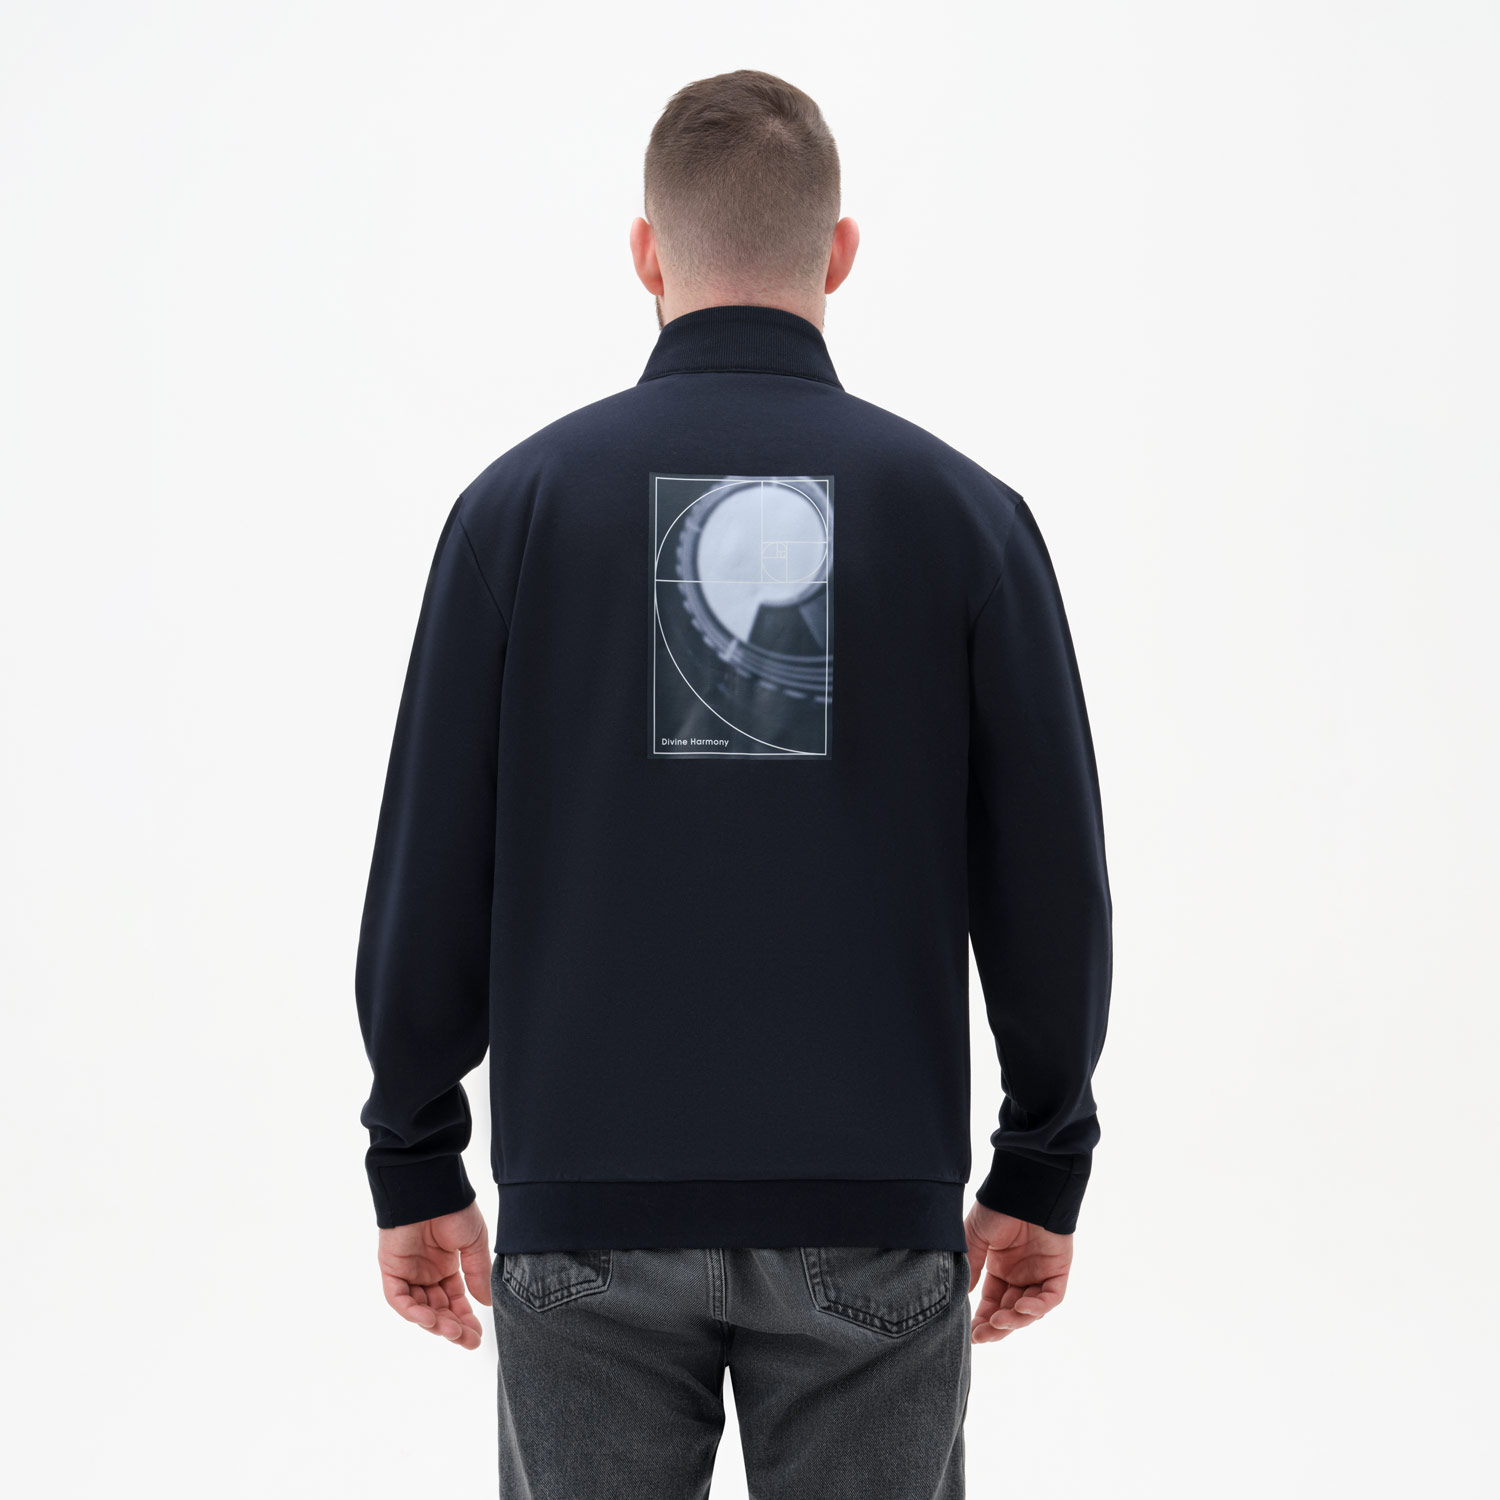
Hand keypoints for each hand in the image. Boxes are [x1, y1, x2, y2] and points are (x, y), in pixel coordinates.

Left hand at [378, 1200, 491, 1350]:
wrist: (431, 1189)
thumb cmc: (454, 1209)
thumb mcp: (474, 1244)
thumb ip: (477, 1273)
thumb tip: (487, 1303)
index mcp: (446, 1266)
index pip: (454, 1300)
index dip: (465, 1318)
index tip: (478, 1335)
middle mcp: (426, 1273)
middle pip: (438, 1309)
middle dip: (453, 1327)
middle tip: (469, 1341)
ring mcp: (408, 1272)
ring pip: (419, 1308)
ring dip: (435, 1323)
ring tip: (454, 1333)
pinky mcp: (391, 1269)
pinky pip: (399, 1298)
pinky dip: (413, 1311)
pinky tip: (431, 1319)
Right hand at [964, 1199, 1071, 1344]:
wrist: (1023, 1187)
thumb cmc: (997, 1207)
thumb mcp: (975, 1238)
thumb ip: (972, 1266)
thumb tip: (963, 1297)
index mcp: (1000, 1268)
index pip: (991, 1302)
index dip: (982, 1320)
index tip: (971, 1334)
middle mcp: (1020, 1274)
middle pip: (1009, 1311)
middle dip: (996, 1327)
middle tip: (983, 1336)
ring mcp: (1040, 1273)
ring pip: (1030, 1309)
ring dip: (1015, 1319)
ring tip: (1000, 1321)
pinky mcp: (1058, 1270)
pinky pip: (1051, 1297)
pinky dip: (1038, 1306)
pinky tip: (1022, 1308)